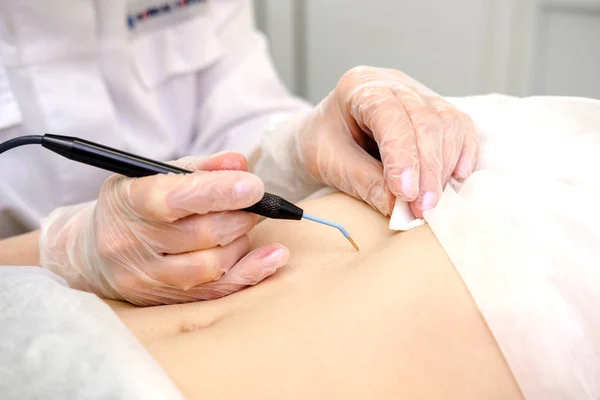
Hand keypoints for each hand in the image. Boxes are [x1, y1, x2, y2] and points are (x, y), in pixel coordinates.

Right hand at [39, 152, 288, 305]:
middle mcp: (131, 244)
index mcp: (127, 202)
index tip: (253, 186)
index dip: (218, 192)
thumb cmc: (137, 203)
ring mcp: (146, 278)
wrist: (95, 250)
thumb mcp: (157, 174)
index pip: (173, 200)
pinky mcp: (162, 301)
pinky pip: (216, 292)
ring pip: (211, 266)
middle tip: (253, 204)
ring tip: (241, 227)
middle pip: (201, 235)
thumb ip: (200, 167)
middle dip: (239, 216)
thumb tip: (240, 164)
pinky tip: (274, 256)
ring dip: (241, 242)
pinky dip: (251, 272)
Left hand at [296, 66, 478, 216]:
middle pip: (425, 120)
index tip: (406, 193)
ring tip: (430, 203)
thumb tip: (399, 208)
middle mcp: (393, 84)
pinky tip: (454, 179)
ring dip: (444, 167)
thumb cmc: (322, 144)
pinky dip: (462, 154)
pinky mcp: (435, 110)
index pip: (389, 115)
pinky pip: (460, 127)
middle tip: (422, 209)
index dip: (402, 155)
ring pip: (448, 123)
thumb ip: (363, 182)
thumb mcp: (329, 163)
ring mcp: (418, 94)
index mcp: (359, 87)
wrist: (325, 134)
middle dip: (427, 170)